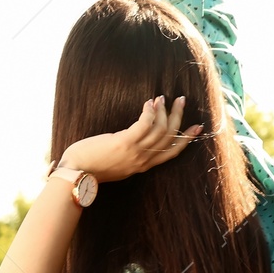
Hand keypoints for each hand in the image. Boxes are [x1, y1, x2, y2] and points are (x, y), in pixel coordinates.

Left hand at [58, 95, 203, 183]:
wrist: (75, 175)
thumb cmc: (90, 167)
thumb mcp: (117, 164)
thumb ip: (129, 155)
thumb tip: (133, 141)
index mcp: (143, 166)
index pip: (172, 152)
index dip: (186, 138)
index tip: (197, 126)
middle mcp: (143, 160)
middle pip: (170, 137)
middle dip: (179, 117)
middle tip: (181, 100)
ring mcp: (135, 152)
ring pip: (160, 129)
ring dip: (165, 110)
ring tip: (163, 97)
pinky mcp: (124, 142)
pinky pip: (145, 125)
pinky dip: (150, 112)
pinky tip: (150, 103)